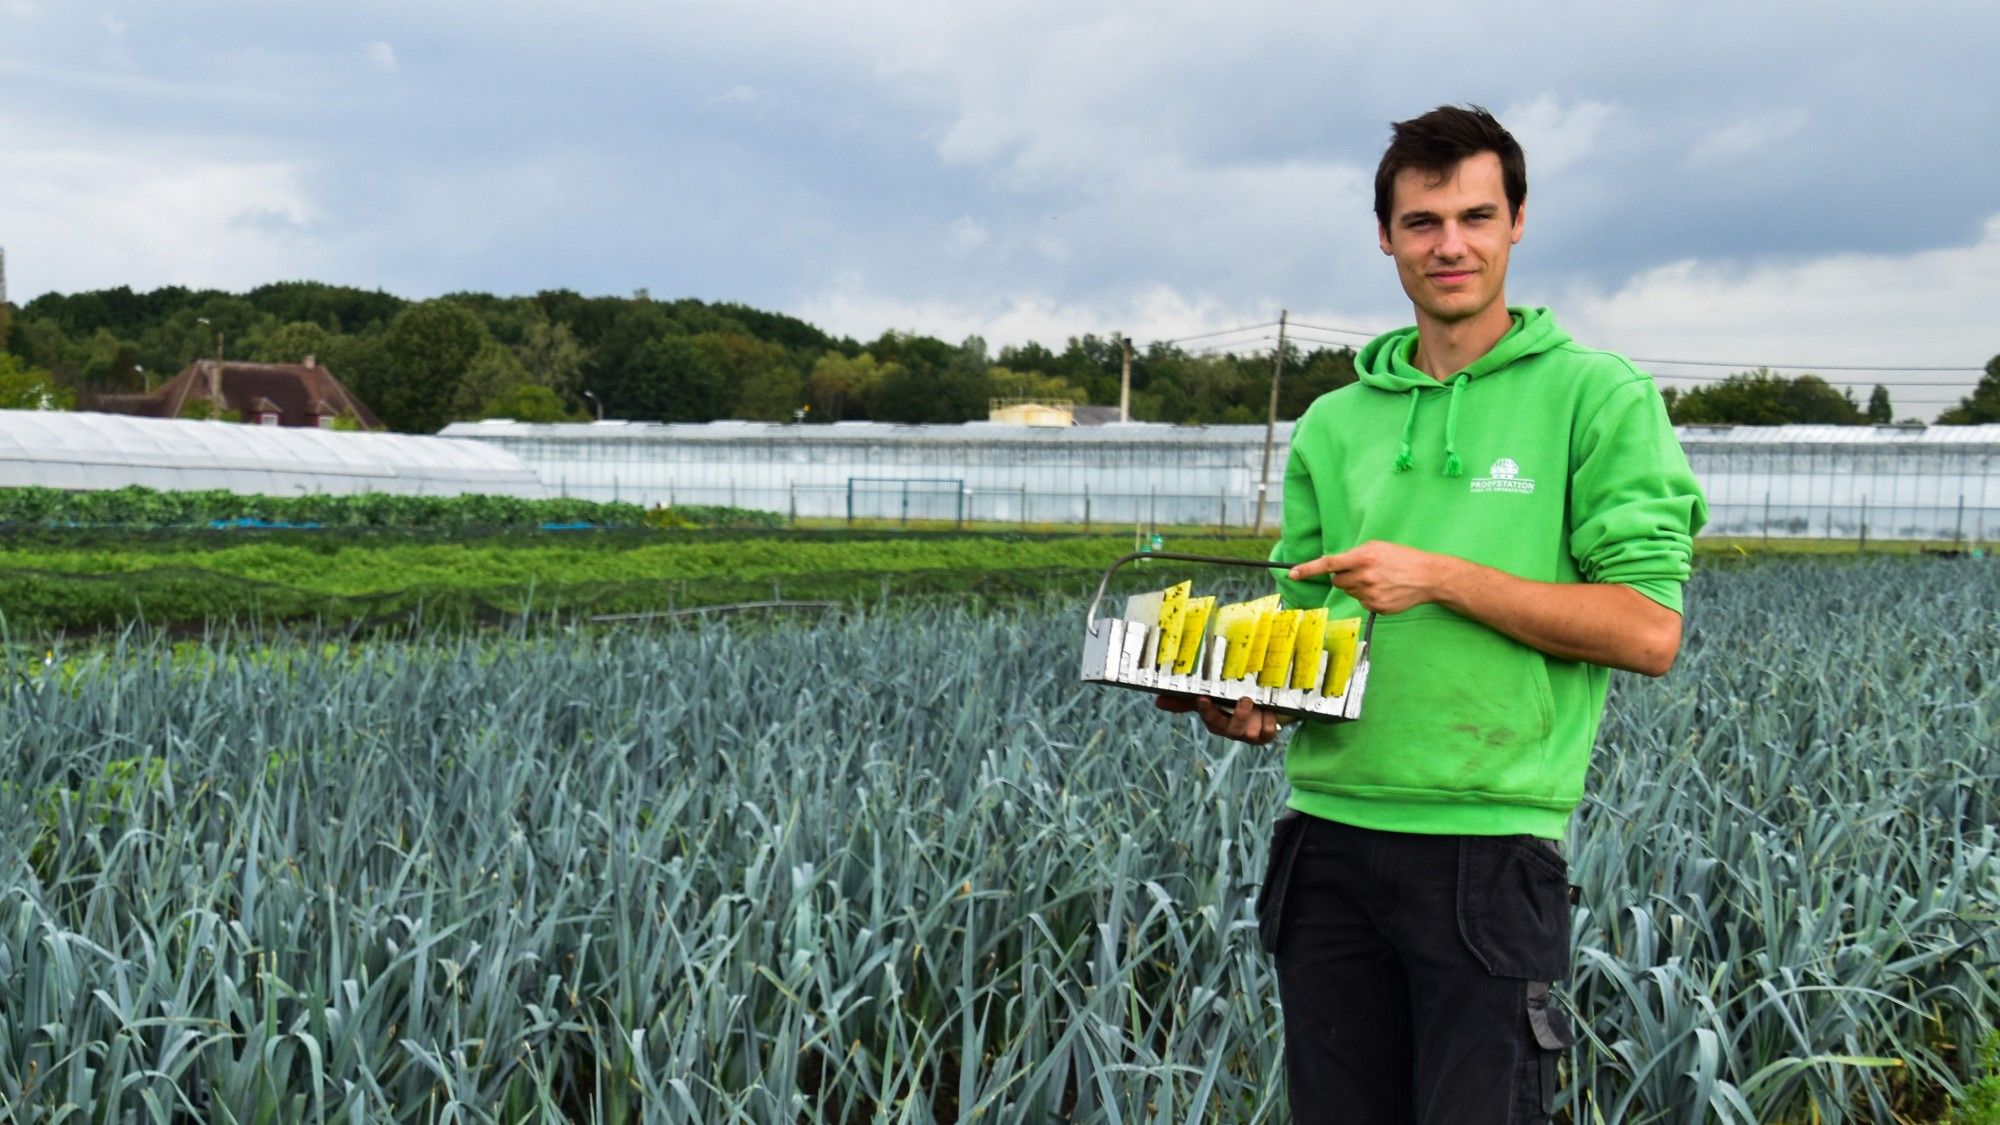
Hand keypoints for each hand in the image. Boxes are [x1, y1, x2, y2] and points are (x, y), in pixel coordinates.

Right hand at [1155, 694, 1280, 744]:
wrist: (1260, 706)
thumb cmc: (1230, 701)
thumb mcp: (1211, 697)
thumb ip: (1186, 700)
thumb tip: (1157, 701)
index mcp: (1216, 720)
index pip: (1209, 719)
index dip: (1206, 711)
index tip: (1203, 698)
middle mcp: (1231, 730)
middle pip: (1230, 730)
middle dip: (1237, 717)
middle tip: (1244, 700)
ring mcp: (1248, 734)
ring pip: (1250, 733)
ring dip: (1255, 717)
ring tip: (1257, 701)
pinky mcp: (1264, 735)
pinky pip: (1268, 734)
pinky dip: (1269, 722)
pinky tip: (1269, 709)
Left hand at [1286, 540, 1455, 614]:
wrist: (1428, 576)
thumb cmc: (1401, 557)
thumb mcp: (1377, 547)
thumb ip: (1354, 555)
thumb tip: (1335, 566)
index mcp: (1362, 558)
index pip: (1328, 564)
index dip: (1308, 569)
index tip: (1292, 574)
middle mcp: (1364, 577)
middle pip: (1337, 581)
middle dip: (1344, 576)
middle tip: (1363, 571)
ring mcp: (1370, 594)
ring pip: (1349, 592)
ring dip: (1357, 586)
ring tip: (1379, 580)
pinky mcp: (1376, 607)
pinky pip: (1362, 602)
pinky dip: (1369, 597)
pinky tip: (1384, 590)